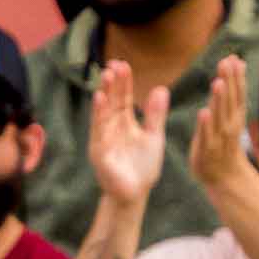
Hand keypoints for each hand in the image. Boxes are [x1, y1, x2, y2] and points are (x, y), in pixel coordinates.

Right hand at [87, 60, 169, 206]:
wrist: (136, 194)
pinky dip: (98, 115)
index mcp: (124, 122)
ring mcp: (103, 139)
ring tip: (107, 75)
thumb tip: (161, 89)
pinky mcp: (99, 152)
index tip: (124, 64)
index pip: (123, 98)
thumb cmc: (143, 167)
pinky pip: (98, 131)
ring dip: (104, 93)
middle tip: (115, 64)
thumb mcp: (154, 137)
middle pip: (111, 101)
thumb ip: (156, 115)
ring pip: (102, 112)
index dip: (124, 82)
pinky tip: (99, 99)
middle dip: (113, 83)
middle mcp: (111, 127)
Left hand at [187, 54, 256, 192]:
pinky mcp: (206, 149)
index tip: (234, 58)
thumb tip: (238, 61)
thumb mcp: (232, 113)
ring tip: (218, 82)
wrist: (224, 175)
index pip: (237, 93)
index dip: (236, 76)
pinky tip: (204, 113)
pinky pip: (206, 136)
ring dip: (219, 100)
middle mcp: (229, 124)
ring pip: (219, 116)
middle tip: (226, 63)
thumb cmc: (225, 140)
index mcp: (235, 115)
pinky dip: (206, 125)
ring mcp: (218, 137)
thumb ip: (233, 88)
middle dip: (229, 82)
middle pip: (229, 100)